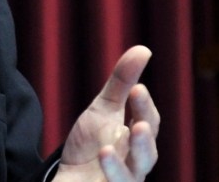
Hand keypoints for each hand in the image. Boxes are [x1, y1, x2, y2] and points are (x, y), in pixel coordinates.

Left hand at [55, 45, 159, 180]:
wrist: (70, 177)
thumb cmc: (92, 143)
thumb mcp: (103, 109)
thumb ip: (122, 82)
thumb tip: (144, 49)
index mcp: (137, 138)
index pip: (148, 120)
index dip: (144, 106)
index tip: (137, 89)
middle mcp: (136, 162)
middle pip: (147, 152)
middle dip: (144, 138)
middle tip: (139, 123)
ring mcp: (124, 180)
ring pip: (133, 176)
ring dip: (126, 163)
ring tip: (110, 146)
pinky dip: (112, 172)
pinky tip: (104, 155)